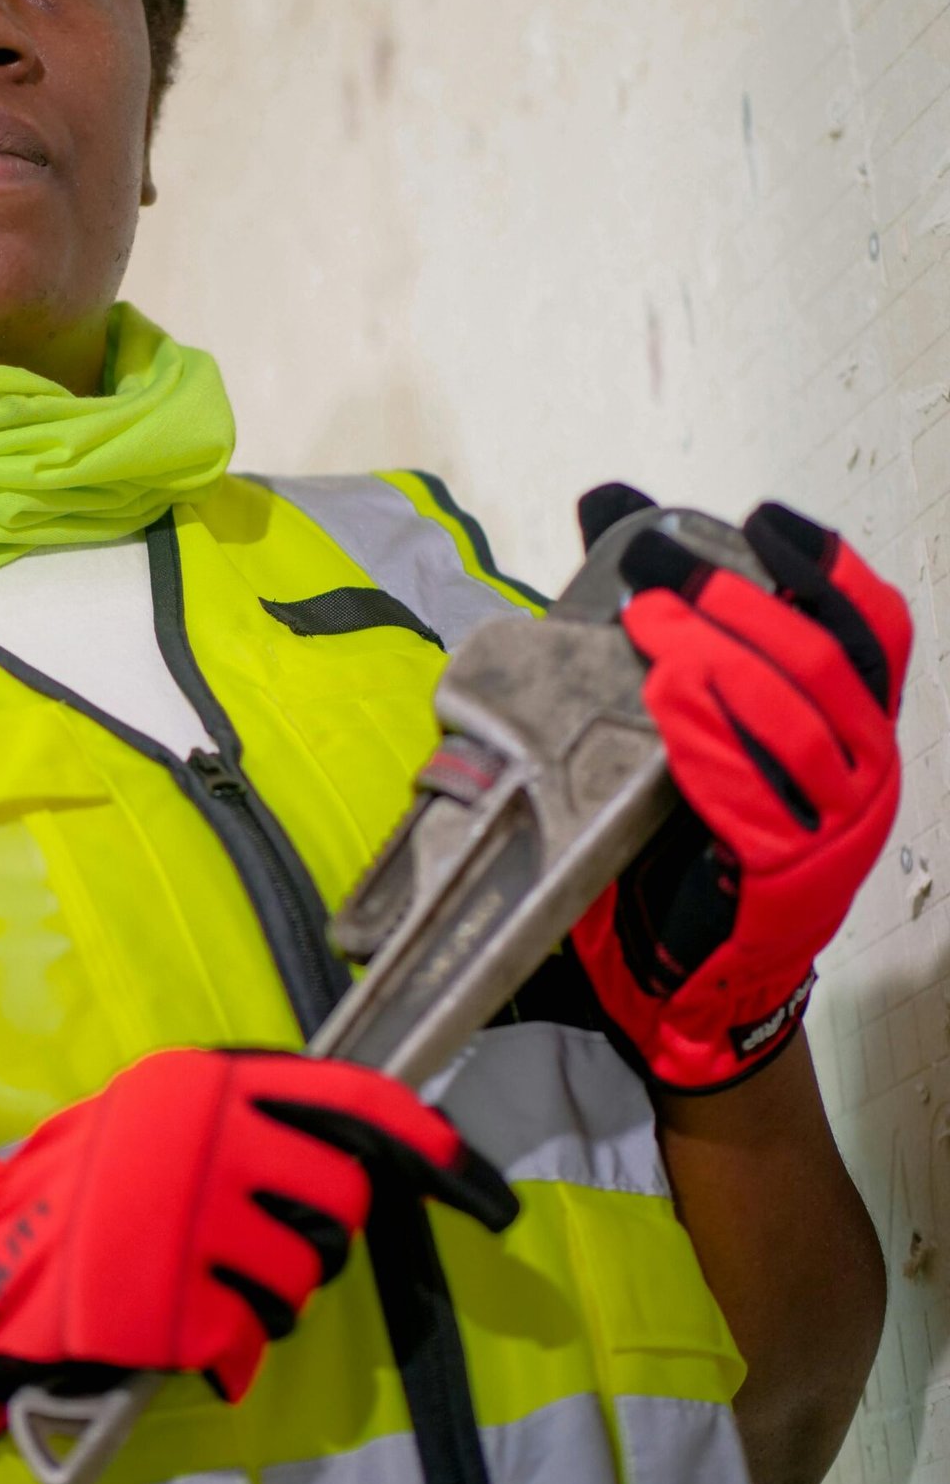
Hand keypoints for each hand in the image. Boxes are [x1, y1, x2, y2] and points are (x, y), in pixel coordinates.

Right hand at [0, 1046, 516, 1451]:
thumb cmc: (90, 1181)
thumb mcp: (165, 1112)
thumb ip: (251, 1114)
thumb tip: (368, 1137)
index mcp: (209, 1082)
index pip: (349, 1098)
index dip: (422, 1139)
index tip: (472, 1180)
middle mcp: (207, 1139)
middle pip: (339, 1204)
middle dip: (315, 1237)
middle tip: (258, 1244)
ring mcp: (190, 1220)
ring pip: (302, 1281)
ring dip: (267, 1296)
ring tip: (204, 1277)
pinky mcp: (172, 1301)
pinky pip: (247, 1341)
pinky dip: (225, 1349)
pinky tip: (181, 1325)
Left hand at [571, 487, 911, 1091]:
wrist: (694, 977)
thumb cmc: (691, 834)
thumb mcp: (690, 719)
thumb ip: (661, 617)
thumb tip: (611, 506)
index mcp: (853, 727)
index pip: (873, 627)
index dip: (825, 565)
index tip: (761, 521)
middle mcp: (864, 770)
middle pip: (825, 660)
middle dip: (742, 598)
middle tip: (663, 563)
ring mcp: (838, 828)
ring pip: (797, 721)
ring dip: (719, 658)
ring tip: (649, 620)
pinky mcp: (792, 877)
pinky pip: (756, 796)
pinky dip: (710, 738)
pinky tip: (666, 696)